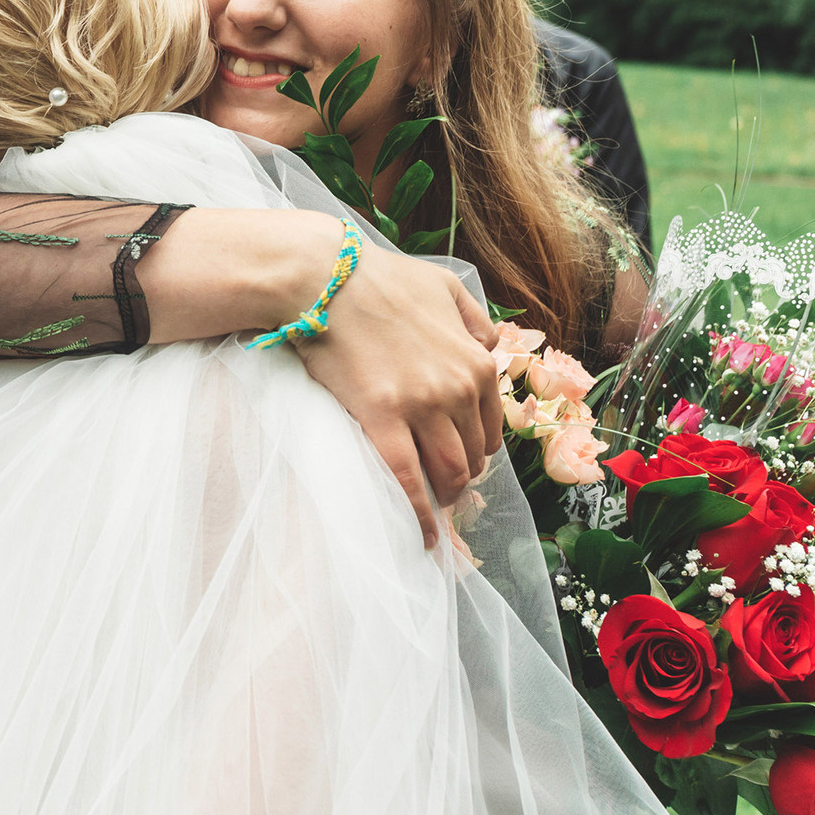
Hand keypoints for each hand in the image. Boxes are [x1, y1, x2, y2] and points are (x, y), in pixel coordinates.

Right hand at [296, 247, 501, 548]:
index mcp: (476, 362)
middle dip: (458, 479)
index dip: (474, 452)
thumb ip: (474, 319)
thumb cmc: (378, 278)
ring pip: (447, 474)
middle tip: (436, 488)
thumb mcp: (443, 285)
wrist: (324, 278)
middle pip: (471, 458)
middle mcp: (459, 387)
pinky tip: (421, 536)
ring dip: (442, 498)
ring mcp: (422, 405)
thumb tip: (490, 348)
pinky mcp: (382, 418)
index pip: (491, 430)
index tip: (456, 461)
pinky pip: (408, 481)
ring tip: (427, 509)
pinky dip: (419, 515)